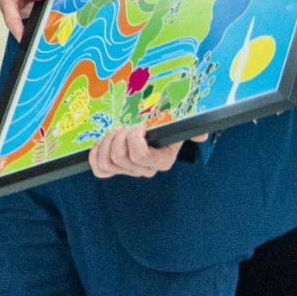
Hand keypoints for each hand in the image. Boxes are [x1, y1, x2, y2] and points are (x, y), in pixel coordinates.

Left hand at [89, 123, 205, 179]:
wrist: (149, 130)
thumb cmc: (163, 125)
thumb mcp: (176, 124)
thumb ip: (190, 129)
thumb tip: (200, 136)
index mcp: (162, 161)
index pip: (140, 156)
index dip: (133, 138)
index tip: (139, 125)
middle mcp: (145, 170)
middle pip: (120, 157)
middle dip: (118, 137)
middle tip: (124, 127)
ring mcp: (128, 171)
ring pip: (108, 162)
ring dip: (106, 142)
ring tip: (114, 132)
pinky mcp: (114, 169)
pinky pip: (100, 170)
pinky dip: (95, 155)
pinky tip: (100, 142)